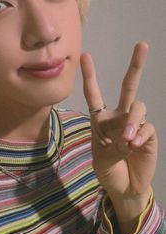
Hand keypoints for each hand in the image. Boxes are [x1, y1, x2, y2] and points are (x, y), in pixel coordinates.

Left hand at [80, 42, 156, 211]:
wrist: (124, 188)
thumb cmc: (108, 171)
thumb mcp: (101, 159)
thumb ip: (112, 146)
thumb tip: (130, 136)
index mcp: (101, 119)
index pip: (95, 94)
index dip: (90, 76)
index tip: (86, 56)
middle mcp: (119, 117)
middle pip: (128, 86)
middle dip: (135, 66)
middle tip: (142, 45)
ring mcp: (135, 124)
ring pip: (138, 107)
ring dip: (132, 122)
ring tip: (127, 141)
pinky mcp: (148, 135)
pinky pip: (147, 127)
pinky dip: (140, 136)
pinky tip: (134, 146)